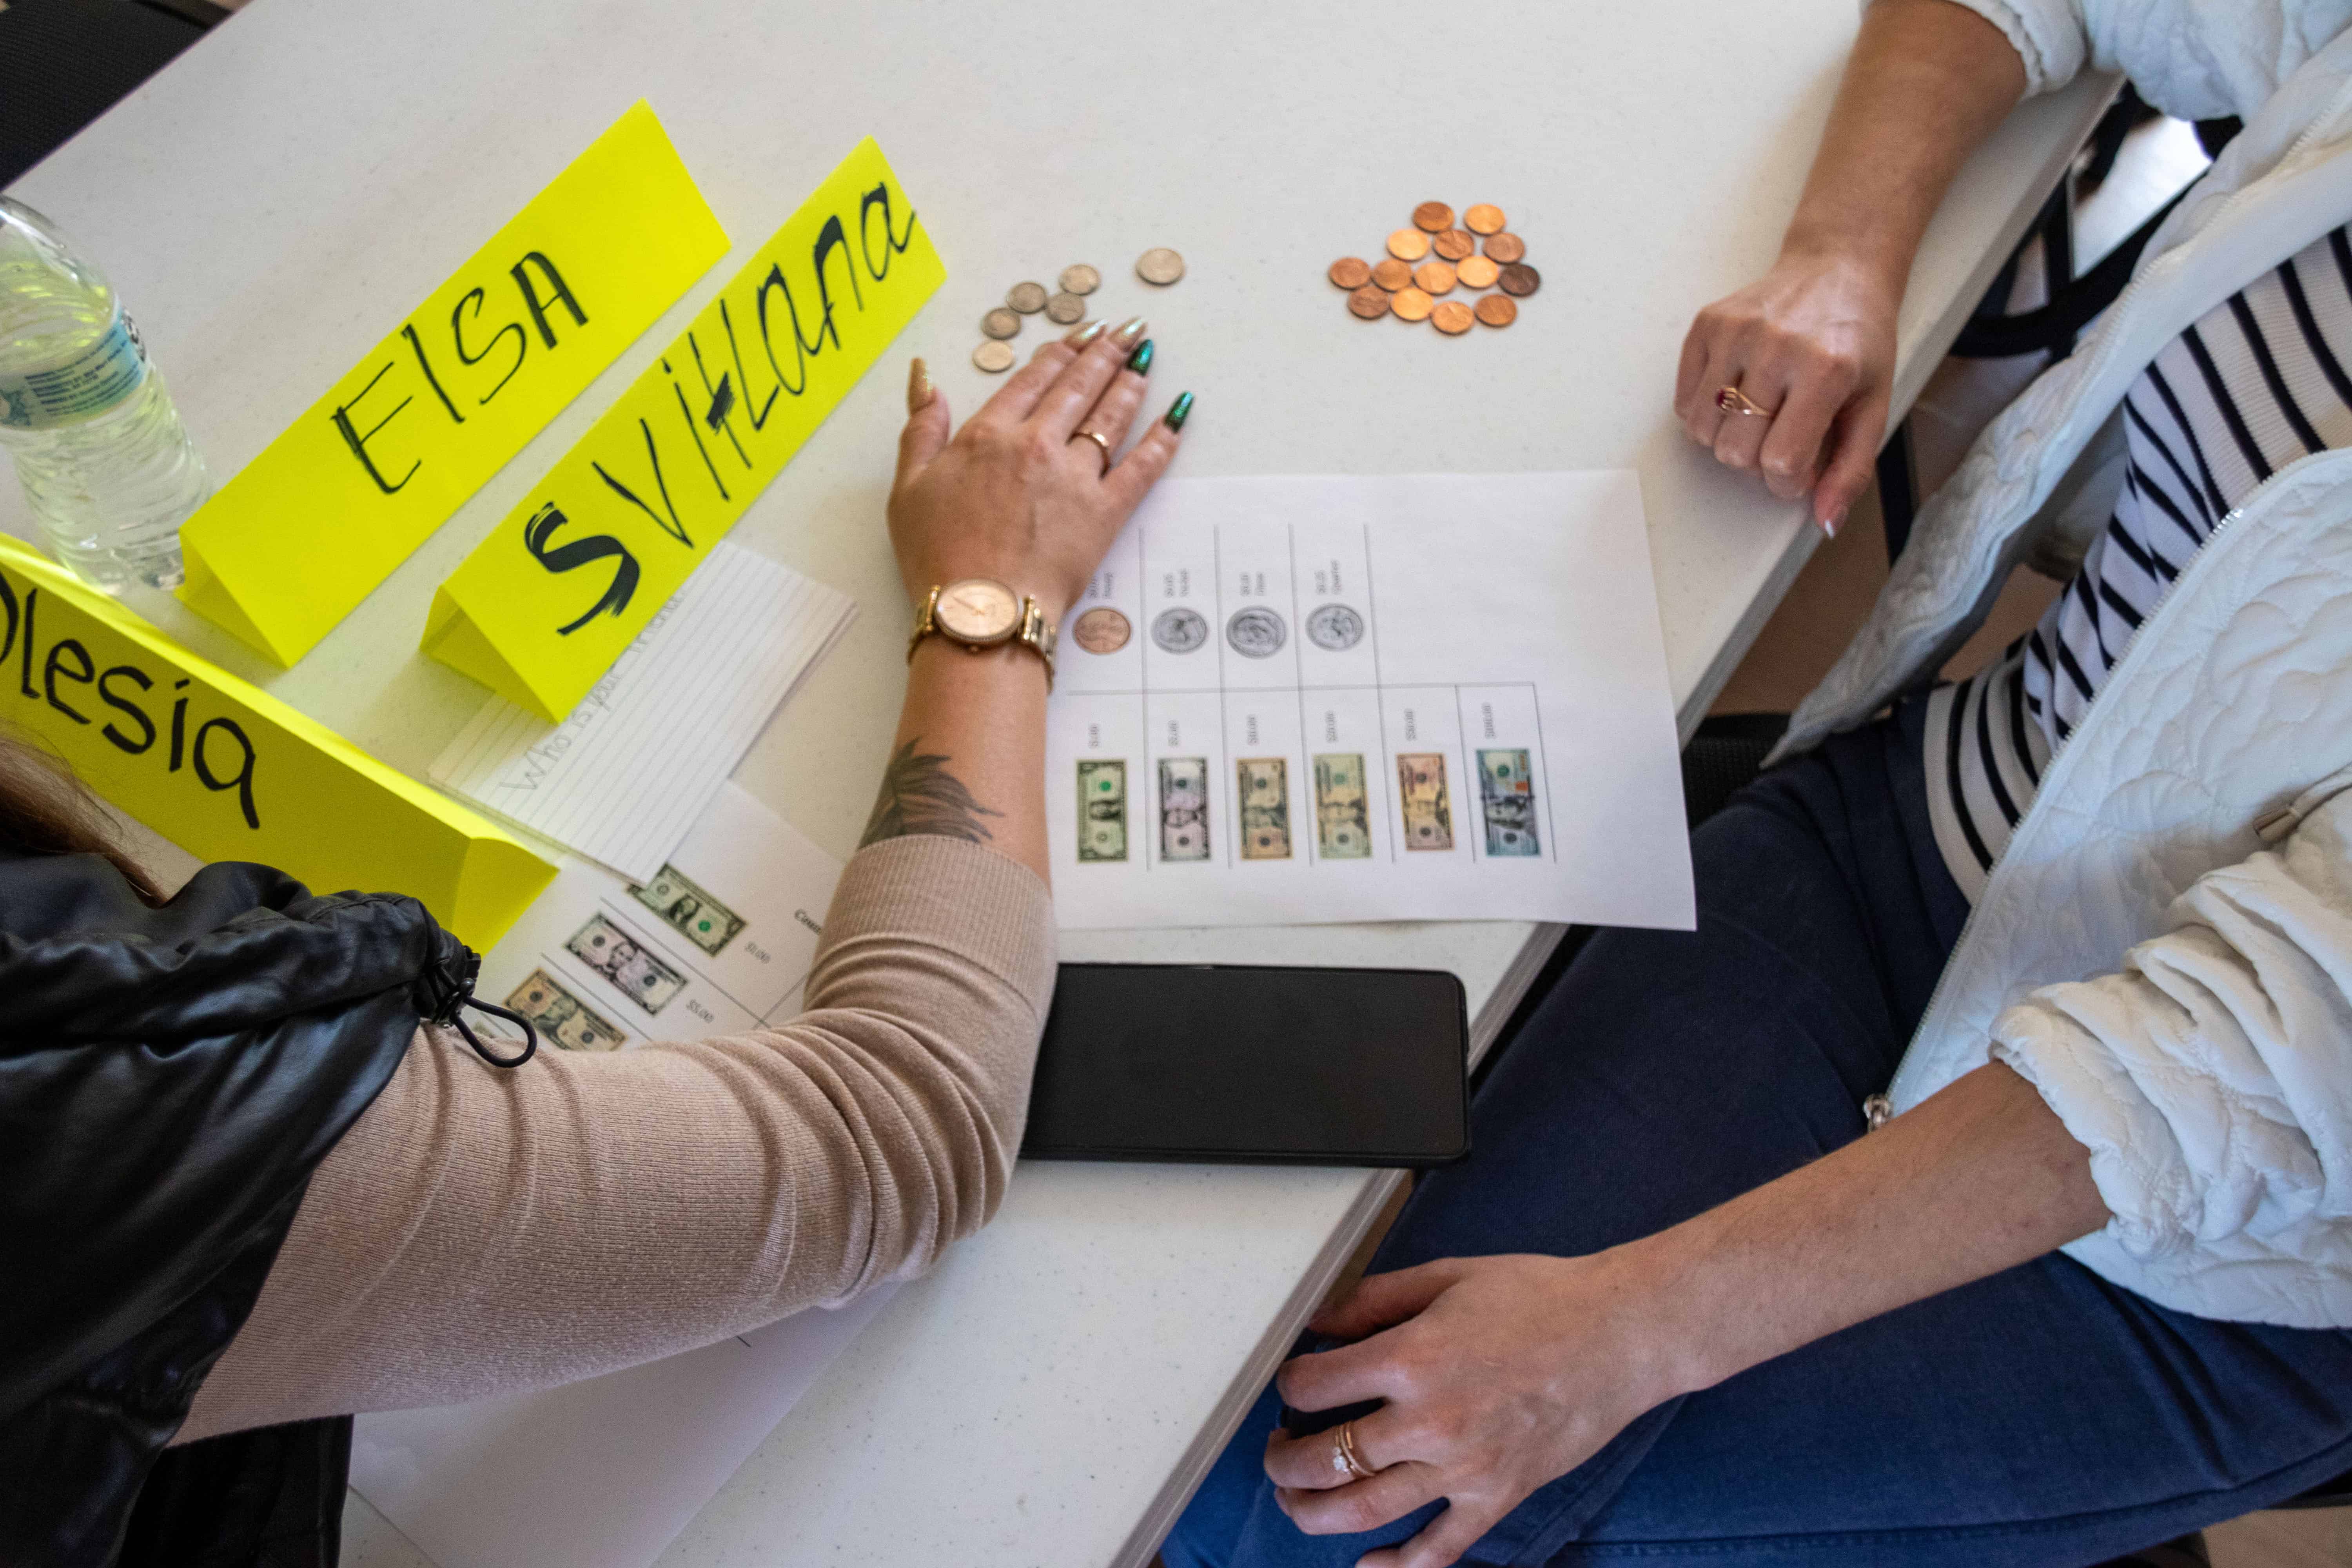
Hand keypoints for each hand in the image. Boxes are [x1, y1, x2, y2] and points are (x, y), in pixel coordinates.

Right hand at [889, 318, 1182, 621]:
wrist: (981, 612)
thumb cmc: (938, 557)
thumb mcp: (908, 488)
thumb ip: (920, 428)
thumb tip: (924, 375)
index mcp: (988, 435)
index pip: (1033, 379)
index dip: (1060, 351)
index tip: (1081, 332)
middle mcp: (1036, 445)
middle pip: (1078, 387)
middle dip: (1104, 353)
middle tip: (1127, 330)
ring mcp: (1075, 478)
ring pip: (1110, 417)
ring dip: (1130, 382)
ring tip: (1145, 357)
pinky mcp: (1105, 513)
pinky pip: (1142, 467)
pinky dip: (1163, 439)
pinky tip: (1178, 414)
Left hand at [1264, 1251, 1688, 1567]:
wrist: (1621, 1332)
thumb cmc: (1541, 1297)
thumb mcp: (1445, 1276)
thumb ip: (1372, 1299)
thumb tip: (1319, 1321)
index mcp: (1413, 1358)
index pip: (1313, 1387)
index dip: (1288, 1385)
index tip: (1291, 1385)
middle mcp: (1430, 1421)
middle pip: (1323, 1461)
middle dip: (1282, 1461)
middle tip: (1277, 1450)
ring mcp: (1464, 1468)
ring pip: (1363, 1512)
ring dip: (1312, 1513)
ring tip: (1295, 1500)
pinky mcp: (1497, 1496)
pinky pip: (1438, 1549)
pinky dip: (1397, 1565)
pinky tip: (1369, 1563)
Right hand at [1672, 249, 1897, 535]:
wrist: (1837, 269)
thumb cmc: (1857, 341)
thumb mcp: (1873, 406)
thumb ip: (1851, 469)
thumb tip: (1825, 521)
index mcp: (1825, 369)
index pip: (1779, 461)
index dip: (1787, 483)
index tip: (1800, 470)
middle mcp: (1776, 346)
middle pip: (1734, 451)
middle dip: (1755, 463)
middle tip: (1778, 440)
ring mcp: (1736, 331)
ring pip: (1701, 431)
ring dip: (1726, 441)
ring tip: (1756, 419)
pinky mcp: (1707, 324)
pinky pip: (1683, 402)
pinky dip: (1704, 413)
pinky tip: (1735, 395)